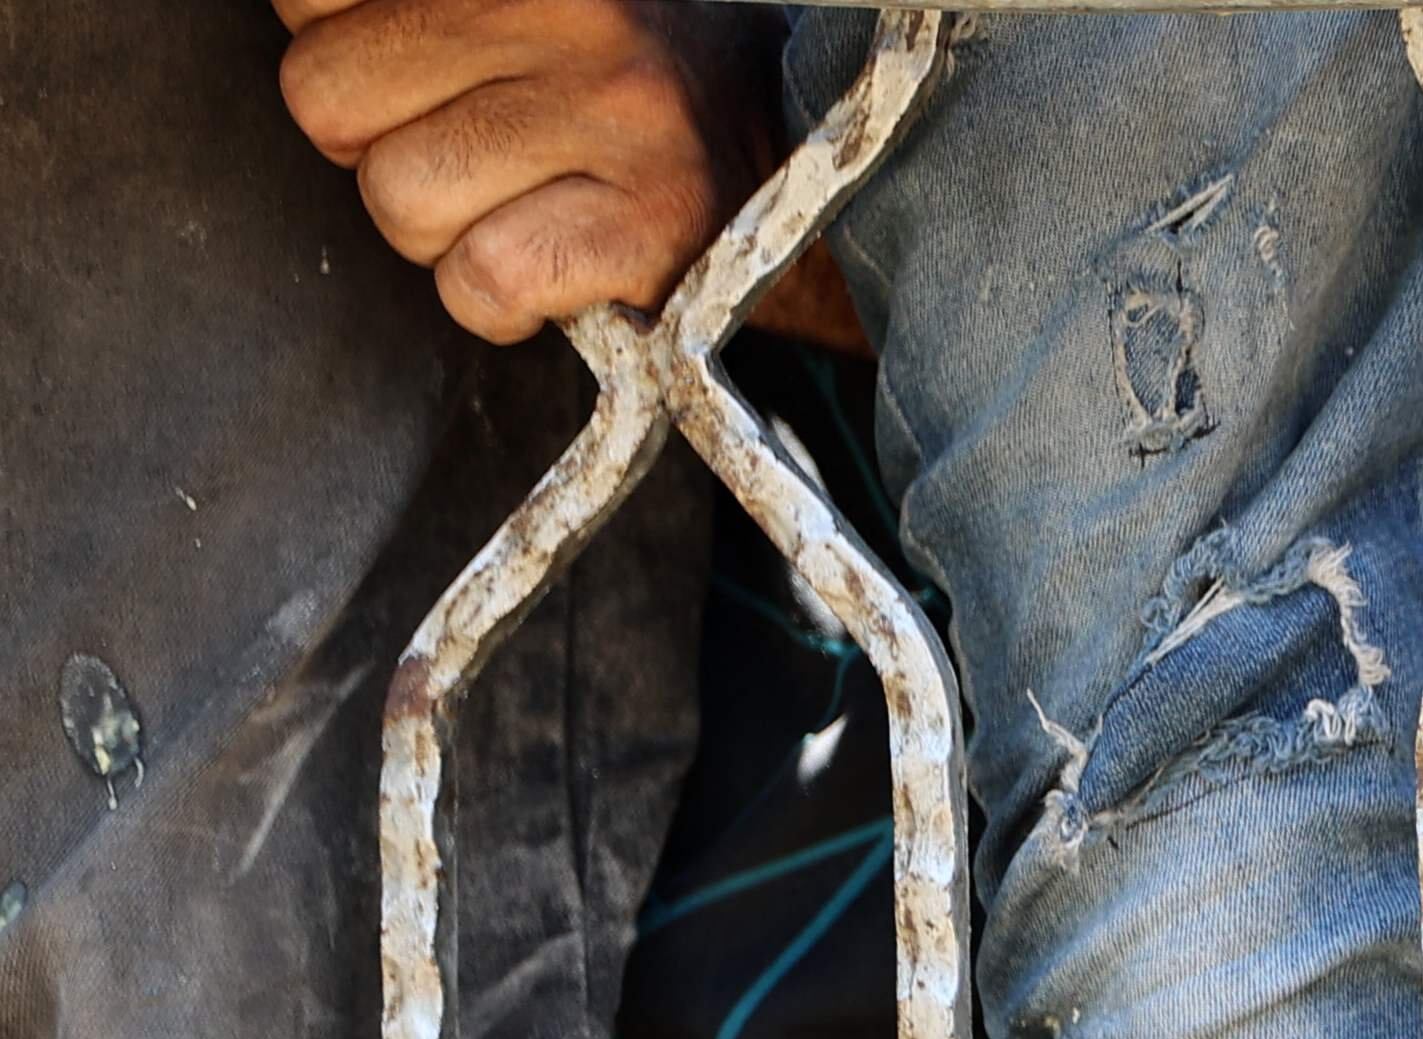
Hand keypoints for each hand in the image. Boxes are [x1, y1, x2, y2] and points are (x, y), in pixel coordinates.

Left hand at [277, 0, 771, 344]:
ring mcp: (618, 113)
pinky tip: (558, 263)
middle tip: (474, 146)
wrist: (803, 159)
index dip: (344, 45)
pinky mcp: (654, 225)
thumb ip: (401, 2)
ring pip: (394, 197)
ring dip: (439, 228)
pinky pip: (482, 283)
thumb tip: (293, 17)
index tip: (428, 68)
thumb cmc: (615, 78)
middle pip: (322, 96)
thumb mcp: (512, 4)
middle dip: (376, 142)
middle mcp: (571, 6)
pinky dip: (502, 300)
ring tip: (522, 204)